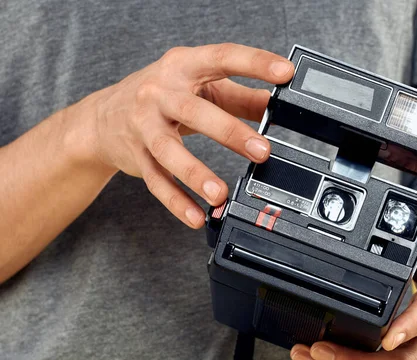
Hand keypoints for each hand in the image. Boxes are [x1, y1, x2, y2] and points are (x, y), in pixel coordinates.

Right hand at [74, 43, 293, 228]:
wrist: (104, 116)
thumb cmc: (162, 95)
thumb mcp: (202, 87)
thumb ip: (242, 97)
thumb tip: (282, 107)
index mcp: (183, 66)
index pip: (222, 57)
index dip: (254, 62)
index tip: (284, 73)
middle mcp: (159, 93)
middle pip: (194, 110)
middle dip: (229, 132)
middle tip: (263, 151)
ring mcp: (143, 126)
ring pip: (169, 151)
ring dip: (196, 174)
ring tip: (222, 195)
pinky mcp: (136, 156)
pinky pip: (157, 181)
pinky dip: (177, 201)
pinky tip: (197, 216)